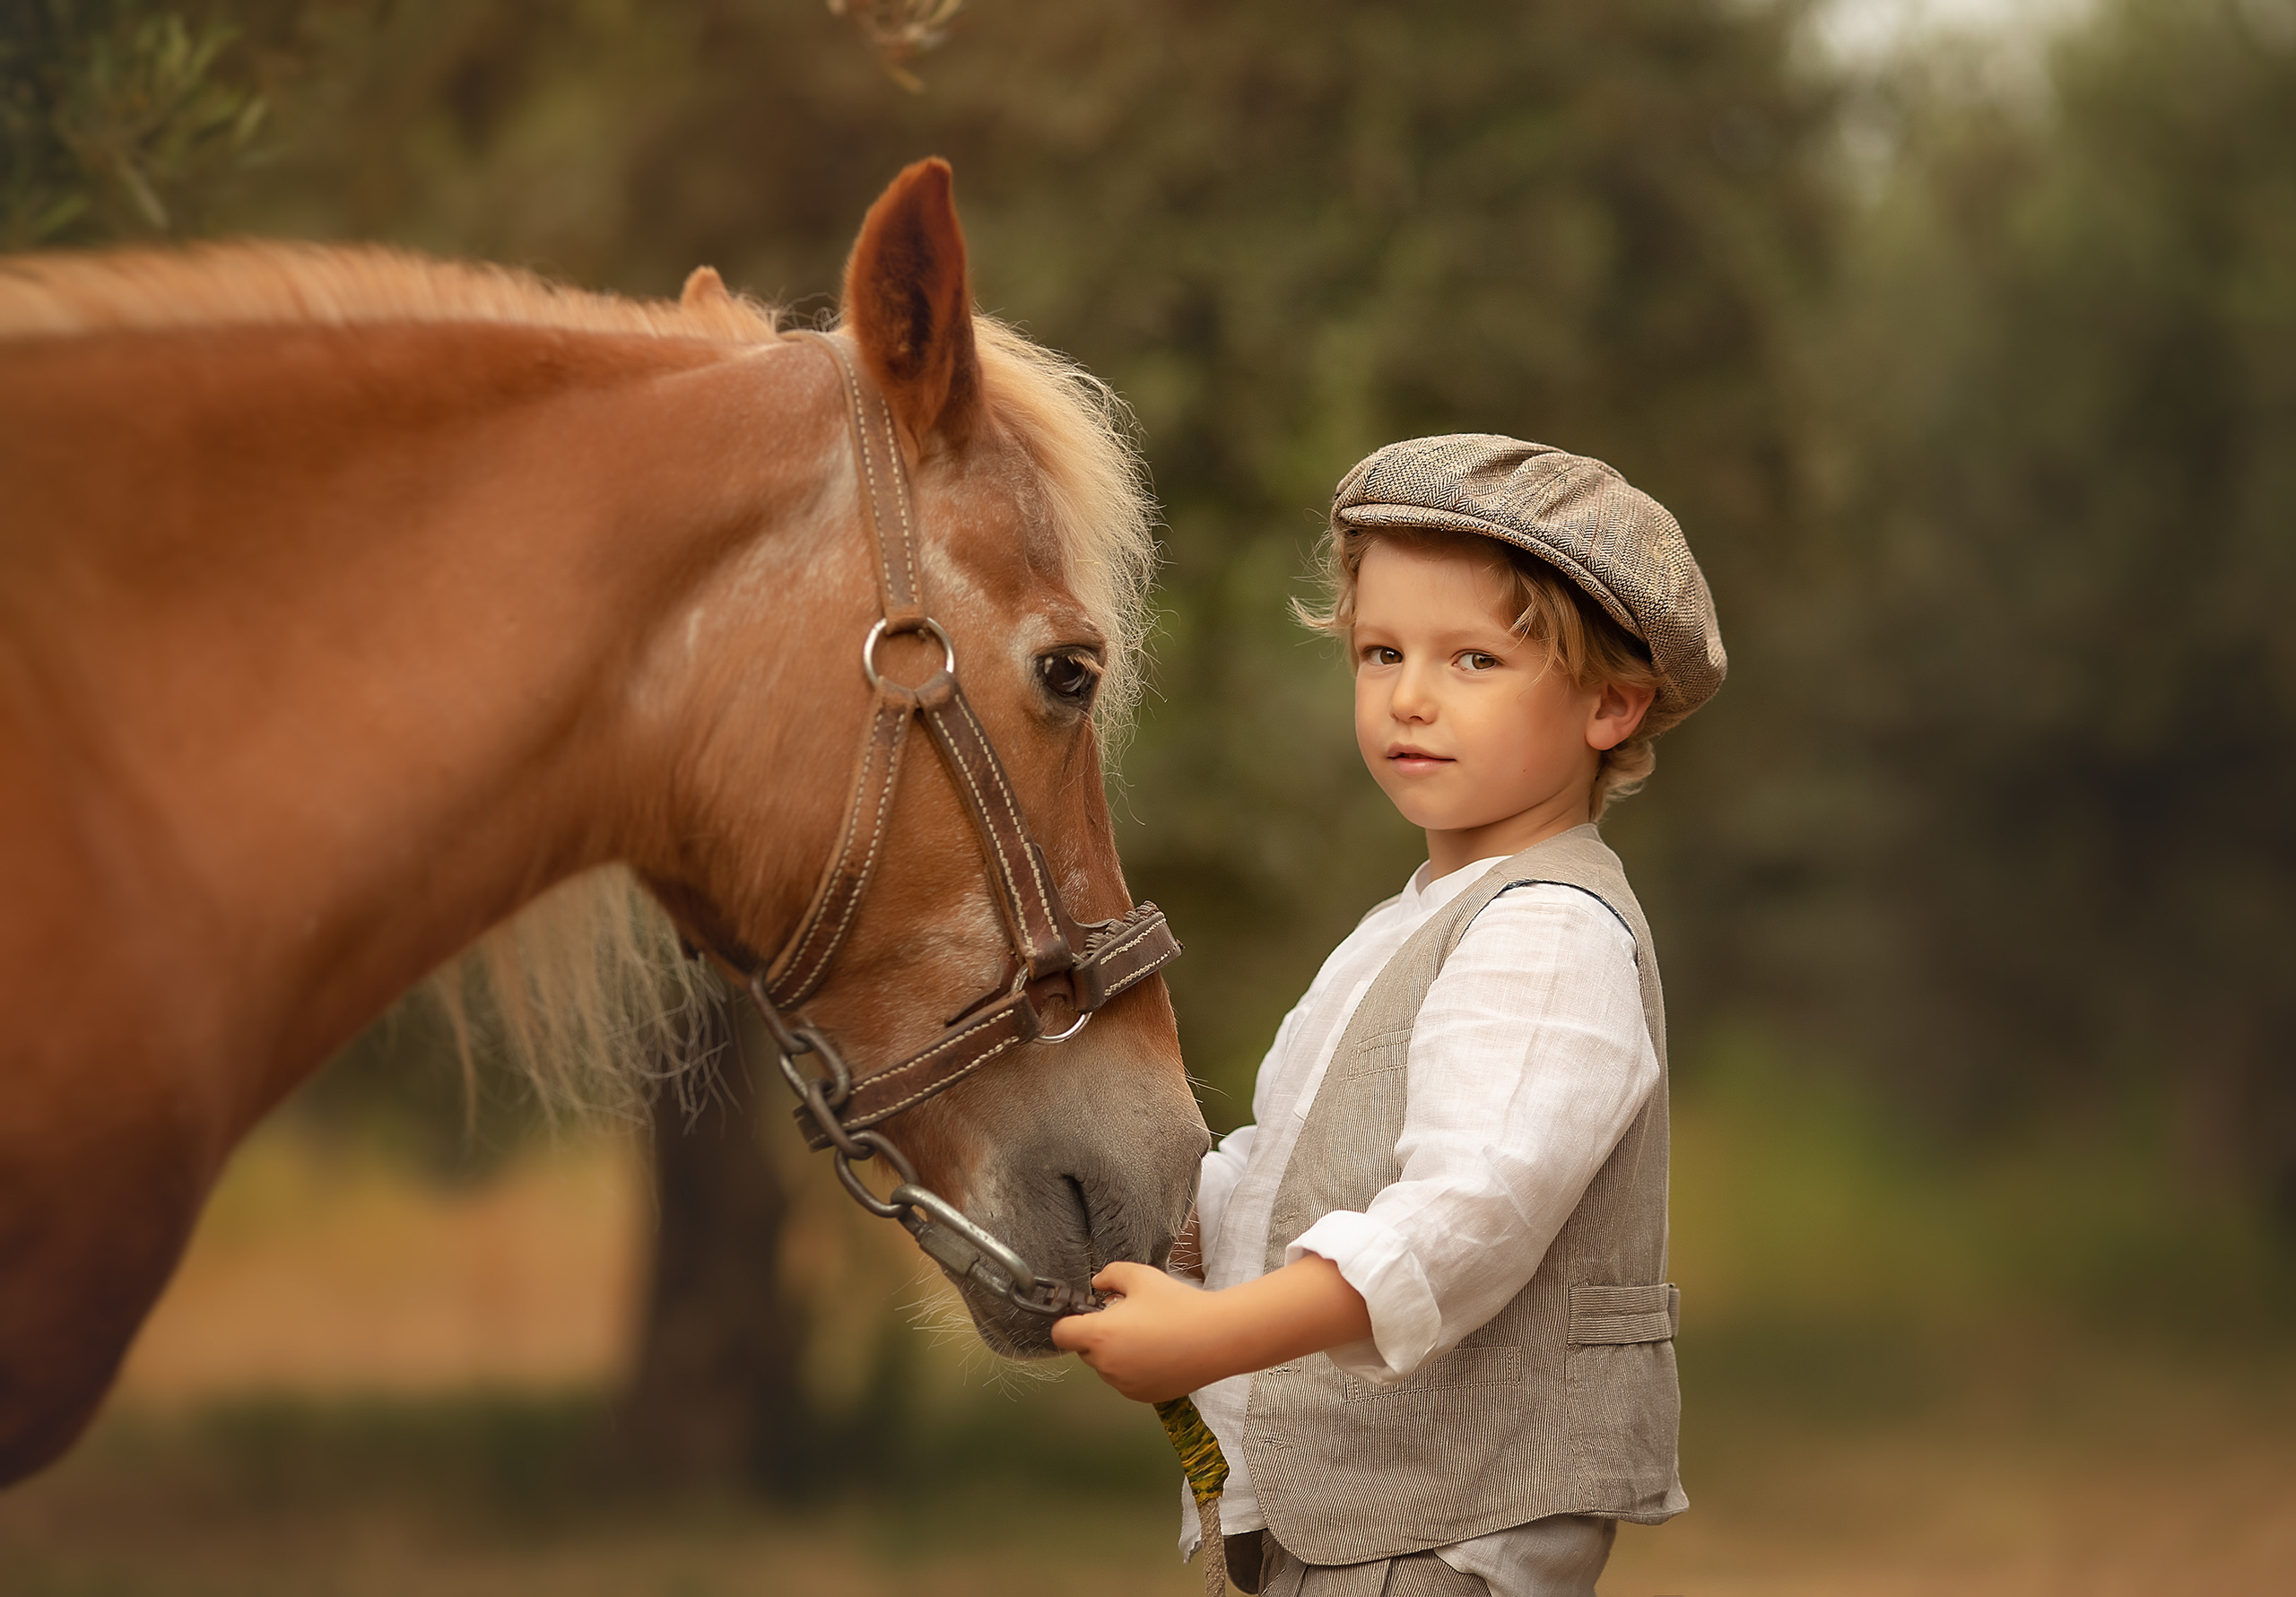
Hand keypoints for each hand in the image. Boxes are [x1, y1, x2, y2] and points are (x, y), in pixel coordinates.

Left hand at [1050, 1254, 1375, 1404]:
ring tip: (1150, 1333)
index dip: (1069, 1321)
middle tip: (1129, 1316)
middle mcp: (1106, 1366)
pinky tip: (1160, 1351)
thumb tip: (1096, 1283)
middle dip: (1098, 1334)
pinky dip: (1133, 1368)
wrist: (1217, 1338)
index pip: (1061, 1333)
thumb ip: (1110, 1275)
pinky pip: (1125, 1380)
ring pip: (1106, 1366)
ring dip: (1116, 1352)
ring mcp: (1124, 1386)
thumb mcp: (1141, 1276)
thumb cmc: (1178, 1304)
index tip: (1086, 1312)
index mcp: (1099, 1336)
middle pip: (1084, 1350)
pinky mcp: (1142, 1397)